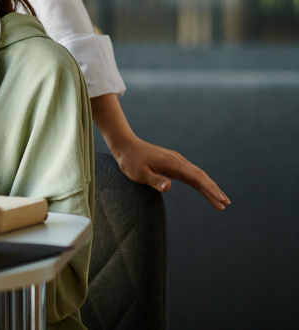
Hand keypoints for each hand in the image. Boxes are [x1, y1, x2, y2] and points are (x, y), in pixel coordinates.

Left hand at [90, 93, 229, 210]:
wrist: (125, 146)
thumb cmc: (130, 160)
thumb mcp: (139, 173)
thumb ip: (155, 180)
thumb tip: (168, 187)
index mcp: (173, 163)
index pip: (196, 177)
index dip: (210, 188)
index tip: (220, 199)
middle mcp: (178, 161)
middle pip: (201, 176)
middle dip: (214, 190)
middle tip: (225, 203)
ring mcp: (177, 162)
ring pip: (197, 176)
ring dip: (209, 188)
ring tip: (221, 201)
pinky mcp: (173, 165)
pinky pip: (190, 176)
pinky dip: (200, 184)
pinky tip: (206, 191)